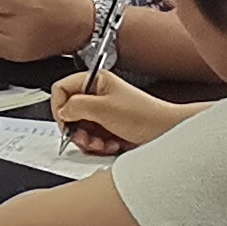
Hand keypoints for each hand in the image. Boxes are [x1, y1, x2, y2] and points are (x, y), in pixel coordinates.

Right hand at [49, 71, 188, 155]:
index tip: (65, 121)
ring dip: (88, 140)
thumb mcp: (103, 108)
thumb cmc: (144, 115)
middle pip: (70, 112)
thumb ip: (75, 106)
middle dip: (76, 128)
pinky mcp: (110, 128)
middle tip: (85, 137)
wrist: (166, 132)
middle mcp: (98, 95)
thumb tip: (62, 112)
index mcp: (96, 80)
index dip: (59, 106)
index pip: (62, 89)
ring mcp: (104, 113)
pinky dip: (98, 145)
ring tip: (101, 143)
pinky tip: (110, 145)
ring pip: (80, 128)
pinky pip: (92, 138)